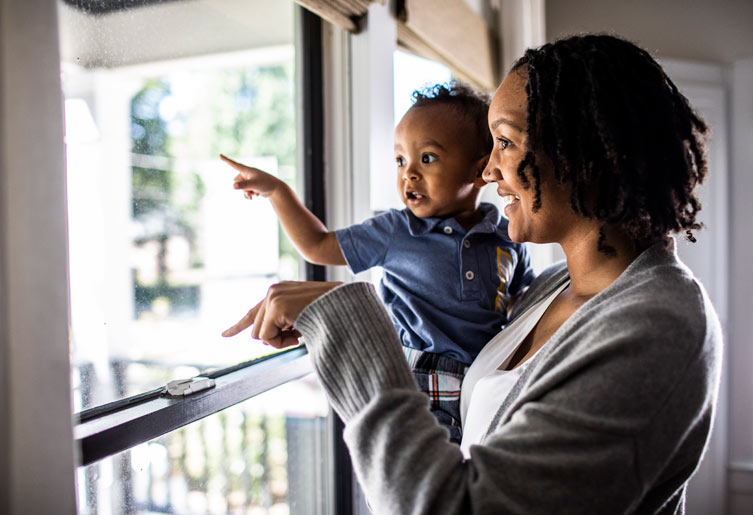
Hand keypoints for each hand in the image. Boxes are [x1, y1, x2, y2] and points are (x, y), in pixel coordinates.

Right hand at [220, 154, 281, 198]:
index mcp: (247, 170)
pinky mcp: (252, 186)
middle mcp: (247, 174)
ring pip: (240, 188)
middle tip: (251, 188)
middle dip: (242, 188)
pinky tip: (256, 194)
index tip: (220, 155)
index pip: (235, 165)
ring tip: (254, 193)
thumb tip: (233, 186)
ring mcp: (249, 180)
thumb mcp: (254, 185)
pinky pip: (245, 191)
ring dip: (246, 192)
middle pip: (236, 181)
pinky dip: (249, 194)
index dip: (227, 160)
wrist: (275, 189)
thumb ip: (243, 185)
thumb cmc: (266, 184)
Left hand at [221, 281, 341, 347]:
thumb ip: (284, 326)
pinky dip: (281, 343)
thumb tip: (263, 340)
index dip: (239, 325)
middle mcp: (274, 291)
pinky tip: (298, 335)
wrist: (346, 308)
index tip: (224, 335)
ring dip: (280, 341)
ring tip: (301, 333)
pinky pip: (267, 338)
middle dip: (276, 339)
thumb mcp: (304, 319)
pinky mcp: (276, 306)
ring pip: (260, 335)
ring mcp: (274, 297)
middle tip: (298, 336)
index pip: (255, 312)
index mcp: (281, 292)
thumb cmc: (330, 315)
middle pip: (258, 330)